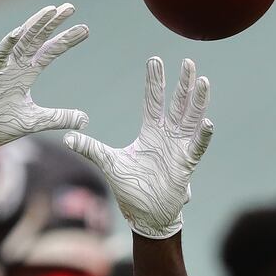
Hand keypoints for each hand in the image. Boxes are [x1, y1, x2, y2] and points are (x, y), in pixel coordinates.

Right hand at [0, 4, 89, 153]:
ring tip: (51, 10)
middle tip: (70, 7)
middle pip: (37, 40)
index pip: (48, 52)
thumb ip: (58, 118)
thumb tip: (85, 120)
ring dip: (35, 25)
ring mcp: (1, 69)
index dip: (65, 40)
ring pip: (20, 42)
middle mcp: (14, 67)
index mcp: (25, 75)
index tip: (84, 30)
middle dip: (53, 23)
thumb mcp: (34, 122)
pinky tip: (18, 32)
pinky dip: (7, 44)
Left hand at [63, 57, 213, 238]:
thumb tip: (68, 137)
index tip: (155, 60)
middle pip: (177, 104)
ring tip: (201, 81)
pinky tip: (207, 122)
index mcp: (150, 133)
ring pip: (190, 119)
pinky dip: (201, 136)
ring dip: (196, 102)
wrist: (146, 215)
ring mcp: (178, 149)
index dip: (155, 81)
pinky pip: (196, 147)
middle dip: (182, 83)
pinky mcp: (185, 165)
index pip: (153, 101)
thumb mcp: (108, 163)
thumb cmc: (132, 188)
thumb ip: (91, 148)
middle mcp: (167, 137)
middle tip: (187, 61)